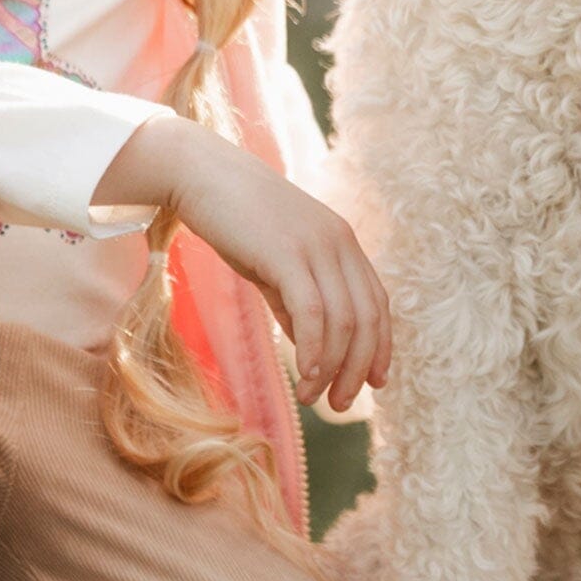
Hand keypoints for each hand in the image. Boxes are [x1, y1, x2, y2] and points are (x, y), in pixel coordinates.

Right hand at [172, 131, 391, 412]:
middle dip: (359, 369)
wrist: (200, 173)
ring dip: (333, 369)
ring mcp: (316, 246)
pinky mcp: (287, 254)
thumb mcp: (276, 261)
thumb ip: (297, 299)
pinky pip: (313, 314)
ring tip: (314, 398)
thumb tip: (312, 347)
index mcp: (342, 242)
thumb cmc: (234, 218)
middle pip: (367, 318)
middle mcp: (339, 242)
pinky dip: (313, 352)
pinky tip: (303, 375)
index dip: (380, 347)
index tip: (373, 383)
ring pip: (343, 322)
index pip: (377, 303)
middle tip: (341, 406)